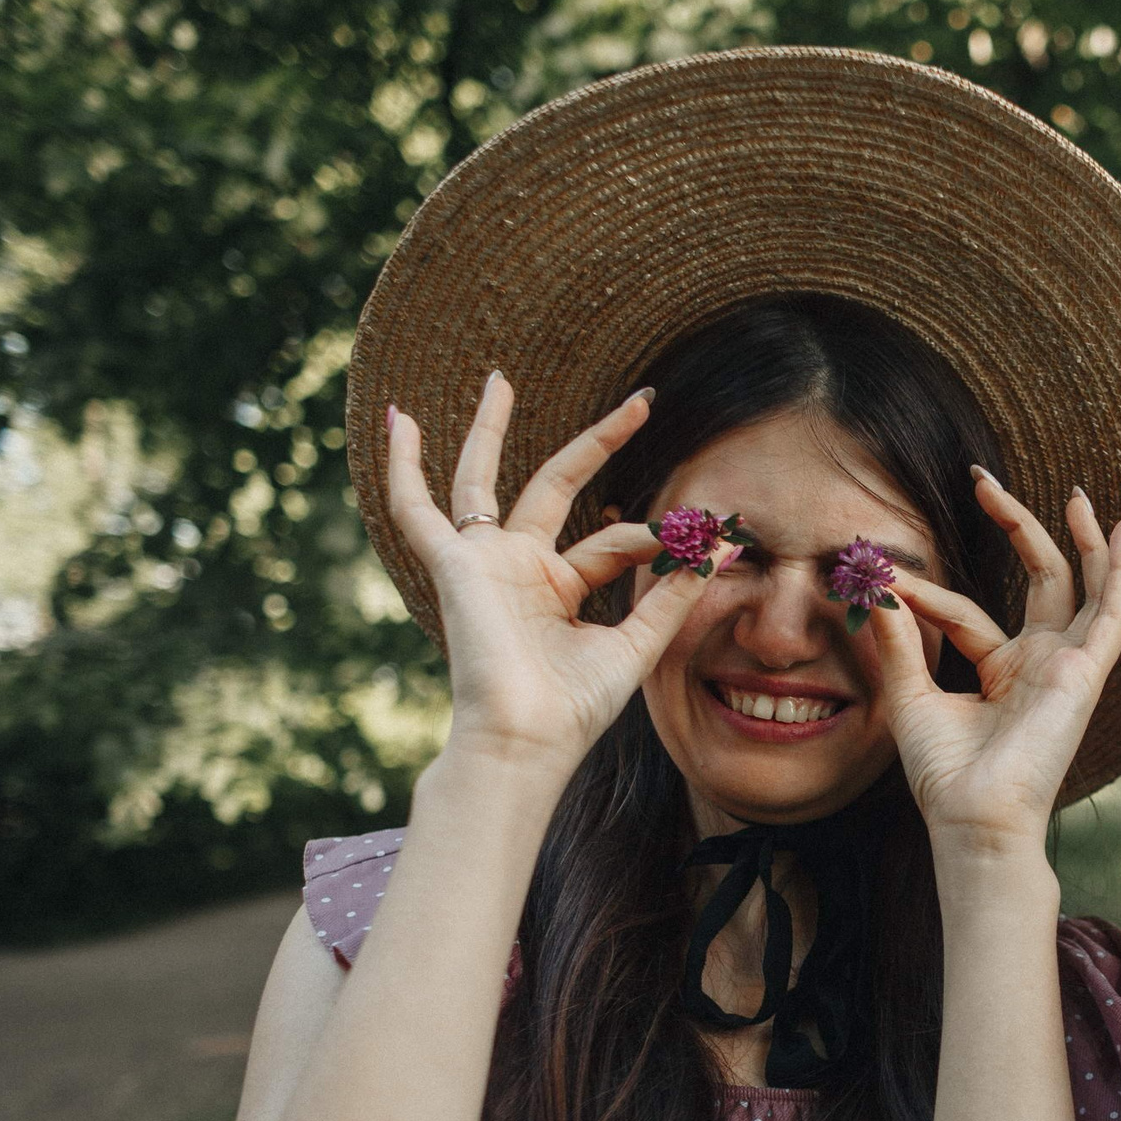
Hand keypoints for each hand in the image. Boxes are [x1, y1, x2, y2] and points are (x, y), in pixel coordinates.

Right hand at [385, 374, 729, 776]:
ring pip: (483, 479)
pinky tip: (398, 419)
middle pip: (557, 485)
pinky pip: (416, 508)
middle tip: (642, 402)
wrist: (526, 740)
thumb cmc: (573, 709)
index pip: (616, 539)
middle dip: (599, 442)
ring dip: (489, 429)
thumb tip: (723, 547)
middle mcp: (520, 568)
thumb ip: (675, 594)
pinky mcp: (453, 565)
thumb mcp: (636, 644)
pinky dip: (403, 465)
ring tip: (499, 379)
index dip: (663, 536)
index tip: (712, 532)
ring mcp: (484, 562)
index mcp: (559, 588)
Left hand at [868, 471, 1120, 860]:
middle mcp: (1043, 663)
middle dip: (1019, 526)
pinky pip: (1114, 609)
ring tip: (1080, 492)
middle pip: (1043, 579)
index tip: (885, 577)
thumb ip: (900, 641)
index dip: (927, 593)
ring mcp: (1070, 665)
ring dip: (1084, 539)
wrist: (974, 818)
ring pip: (1087, 586)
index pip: (968, 614)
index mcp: (1005, 673)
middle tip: (982, 480)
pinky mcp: (1087, 671)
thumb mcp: (911, 696)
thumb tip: (875, 591)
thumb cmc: (946, 777)